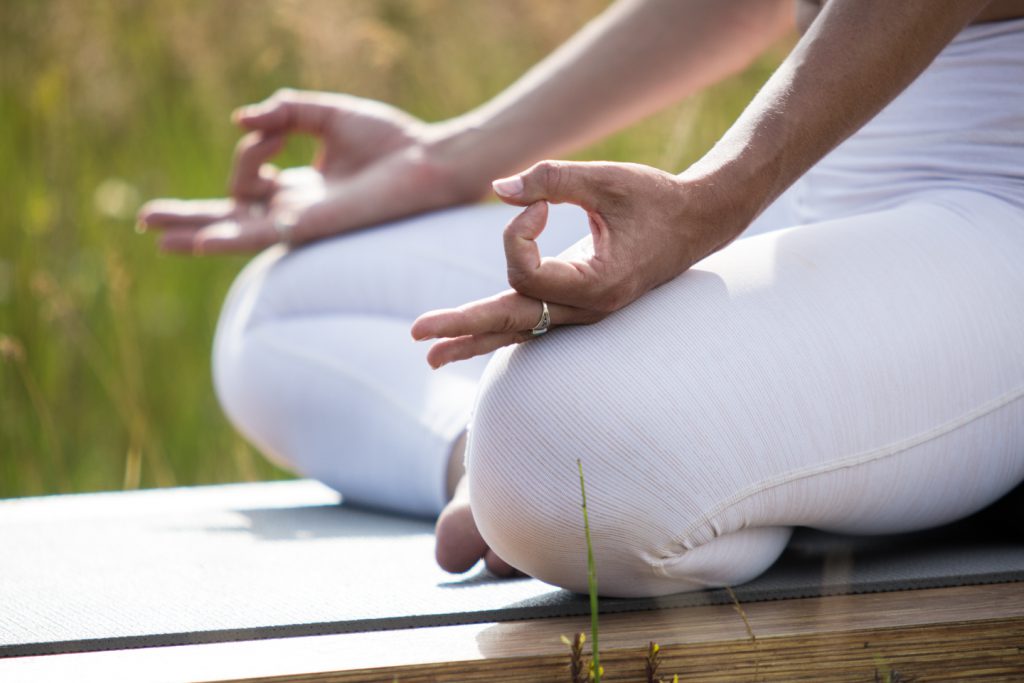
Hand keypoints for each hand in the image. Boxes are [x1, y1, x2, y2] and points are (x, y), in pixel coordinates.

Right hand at [137, 89, 487, 253]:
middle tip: (146, 220)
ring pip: (236, 231)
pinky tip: (195, 243)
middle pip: (230, 217)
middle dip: (189, 217)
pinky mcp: (310, 227)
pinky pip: (259, 236)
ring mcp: (299, 223)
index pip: (250, 172)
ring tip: (155, 234)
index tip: (278, 123)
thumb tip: (241, 119)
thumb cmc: (390, 141)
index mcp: (300, 188)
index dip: (254, 141)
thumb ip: (285, 111)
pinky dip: (226, 238)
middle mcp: (295, 211)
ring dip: (195, 231)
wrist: (428, 161)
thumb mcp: (327, 115)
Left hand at [411, 160, 744, 366]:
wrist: (698, 222)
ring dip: (474, 341)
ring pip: (520, 332)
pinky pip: (532, 325)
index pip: (526, 273)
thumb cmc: (655, 197)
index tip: (539, 201)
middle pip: (512, 322)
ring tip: (431, 357)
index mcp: (596, 284)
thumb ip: (552, 178)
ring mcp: (584, 314)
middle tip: (418, 336)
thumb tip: (500, 186)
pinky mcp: (581, 307)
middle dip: (463, 327)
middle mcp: (588, 309)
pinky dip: (499, 331)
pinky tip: (470, 341)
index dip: (517, 232)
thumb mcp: (606, 179)